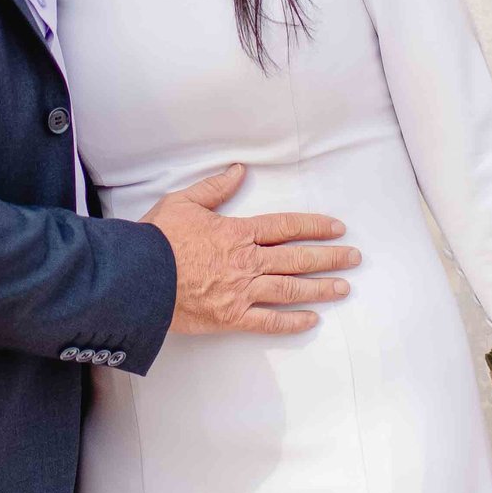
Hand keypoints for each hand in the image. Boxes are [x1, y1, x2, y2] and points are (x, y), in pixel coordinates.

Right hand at [142, 164, 358, 334]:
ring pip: (290, 289)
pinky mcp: (231, 317)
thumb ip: (215, 188)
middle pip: (298, 258)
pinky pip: (268, 321)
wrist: (138, 277)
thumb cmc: (157, 239)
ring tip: (343, 288)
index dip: (315, 226)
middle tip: (354, 258)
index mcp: (238, 232)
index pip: (287, 227)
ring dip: (320, 288)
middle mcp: (247, 261)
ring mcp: (242, 291)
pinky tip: (311, 320)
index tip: (336, 228)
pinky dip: (291, 322)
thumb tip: (239, 171)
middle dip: (330, 257)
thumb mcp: (184, 202)